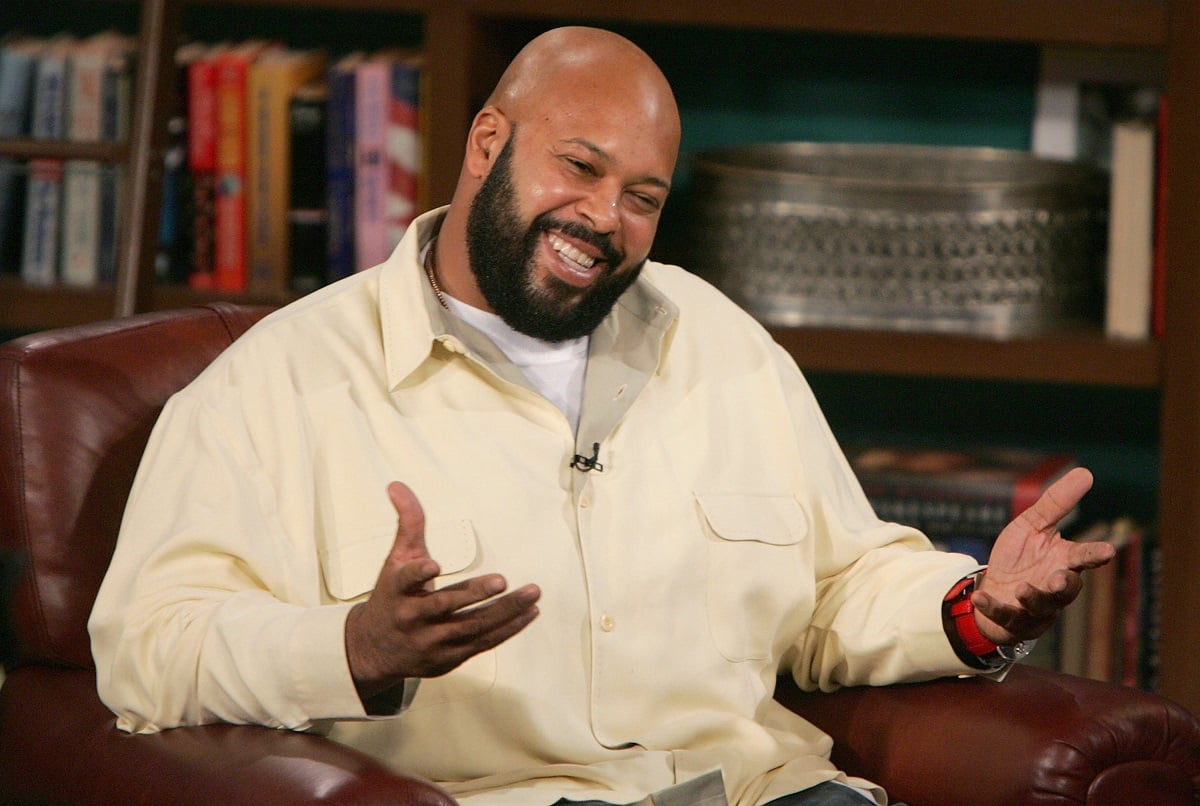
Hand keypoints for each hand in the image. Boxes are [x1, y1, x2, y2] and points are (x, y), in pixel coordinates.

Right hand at [345, 482, 540, 704]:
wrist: (375, 650)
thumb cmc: (392, 597)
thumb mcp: (396, 560)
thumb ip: (407, 524)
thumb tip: (397, 484)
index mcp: (397, 592)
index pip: (405, 582)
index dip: (417, 574)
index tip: (432, 566)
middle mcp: (414, 619)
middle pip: (446, 607)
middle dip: (474, 594)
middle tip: (501, 580)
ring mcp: (433, 641)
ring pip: (472, 627)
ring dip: (505, 611)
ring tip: (533, 593)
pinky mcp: (451, 656)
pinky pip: (484, 643)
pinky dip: (509, 628)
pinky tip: (531, 612)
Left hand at [972, 467, 1114, 644]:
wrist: (996, 588)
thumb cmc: (1020, 557)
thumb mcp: (1032, 525)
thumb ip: (1056, 504)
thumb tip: (1086, 472)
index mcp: (1063, 561)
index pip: (1083, 558)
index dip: (1095, 555)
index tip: (1107, 551)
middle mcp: (1054, 587)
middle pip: (1066, 590)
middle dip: (1064, 585)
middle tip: (1058, 580)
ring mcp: (1035, 606)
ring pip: (1040, 606)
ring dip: (1032, 598)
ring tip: (1021, 588)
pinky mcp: (1013, 620)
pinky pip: (1005, 616)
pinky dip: (992, 607)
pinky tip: (979, 597)